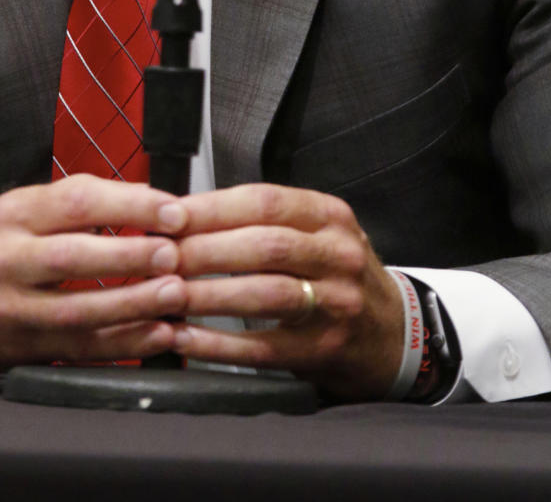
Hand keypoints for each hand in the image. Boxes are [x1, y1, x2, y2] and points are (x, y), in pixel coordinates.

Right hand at [0, 174, 188, 366]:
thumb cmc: (2, 245)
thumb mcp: (29, 208)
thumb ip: (85, 200)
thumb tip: (152, 198)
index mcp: (14, 213)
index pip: (77, 201)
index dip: (130, 206)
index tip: (172, 212)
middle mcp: (7, 258)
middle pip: (72, 256)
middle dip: (130, 256)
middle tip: (174, 254)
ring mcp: (13, 307)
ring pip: (76, 309)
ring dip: (132, 303)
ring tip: (174, 294)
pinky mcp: (25, 347)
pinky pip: (79, 348)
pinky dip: (123, 343)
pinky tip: (156, 334)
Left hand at [169, 184, 404, 400]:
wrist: (393, 333)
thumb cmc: (335, 274)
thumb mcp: (314, 232)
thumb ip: (260, 220)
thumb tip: (182, 214)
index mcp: (328, 215)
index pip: (263, 201)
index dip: (211, 208)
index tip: (167, 215)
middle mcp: (338, 254)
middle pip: (263, 245)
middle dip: (203, 250)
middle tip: (157, 256)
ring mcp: (336, 303)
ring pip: (265, 293)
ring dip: (208, 294)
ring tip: (164, 294)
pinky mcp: (325, 349)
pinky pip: (264, 347)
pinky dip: (219, 344)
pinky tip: (185, 338)